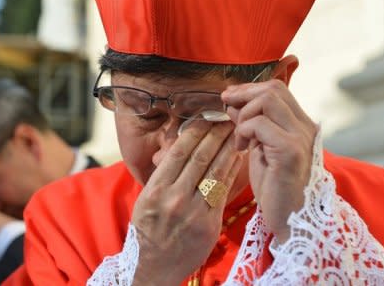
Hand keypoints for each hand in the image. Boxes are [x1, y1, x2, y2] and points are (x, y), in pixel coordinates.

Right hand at [131, 121, 243, 284]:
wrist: (156, 267)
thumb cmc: (149, 230)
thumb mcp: (146, 200)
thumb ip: (163, 176)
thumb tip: (182, 147)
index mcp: (156, 190)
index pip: (179, 152)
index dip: (195, 131)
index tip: (206, 117)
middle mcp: (175, 198)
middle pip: (200, 157)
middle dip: (215, 134)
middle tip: (226, 117)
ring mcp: (194, 212)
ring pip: (215, 171)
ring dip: (228, 147)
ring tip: (235, 131)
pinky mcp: (210, 224)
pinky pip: (223, 191)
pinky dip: (231, 171)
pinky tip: (237, 156)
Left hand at [222, 67, 316, 242]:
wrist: (291, 221)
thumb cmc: (275, 189)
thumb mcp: (261, 150)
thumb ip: (252, 126)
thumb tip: (234, 104)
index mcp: (301, 125)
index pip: (277, 89)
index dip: (250, 88)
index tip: (230, 98)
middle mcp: (305, 127)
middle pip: (273, 89)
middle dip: (243, 94)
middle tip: (225, 106)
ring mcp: (300, 138)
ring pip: (267, 100)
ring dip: (244, 114)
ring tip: (239, 136)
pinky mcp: (290, 151)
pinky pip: (259, 124)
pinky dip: (243, 131)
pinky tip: (242, 148)